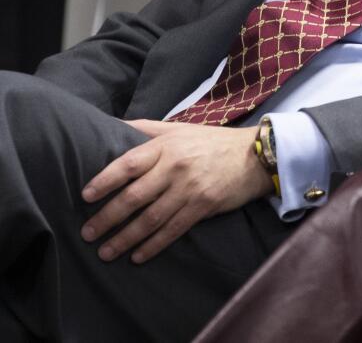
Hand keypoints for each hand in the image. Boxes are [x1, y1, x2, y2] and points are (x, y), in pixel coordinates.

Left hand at [80, 120, 273, 263]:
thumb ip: (146, 129)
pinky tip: (137, 256)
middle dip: (107, 217)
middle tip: (88, 233)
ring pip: (150, 219)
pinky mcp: (204, 206)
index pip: (127, 164)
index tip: (85, 197)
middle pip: (134, 196)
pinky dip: (153, 245)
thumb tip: (112, 126)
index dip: (104, 182)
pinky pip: (173, 230)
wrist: (255, 156)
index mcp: (167, 146)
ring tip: (106, 251)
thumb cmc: (211, 142)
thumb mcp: (179, 129)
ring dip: (125, 238)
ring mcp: (190, 189)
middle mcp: (176, 167)